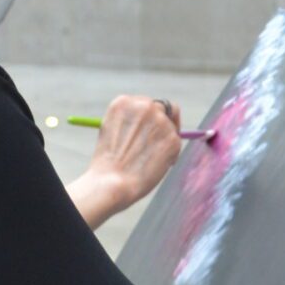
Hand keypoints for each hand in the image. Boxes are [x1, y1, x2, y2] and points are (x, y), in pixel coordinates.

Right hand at [70, 95, 187, 225]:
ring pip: (171, 127)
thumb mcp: (111, 132)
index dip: (148, 118)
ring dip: (165, 140)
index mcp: (124, 102)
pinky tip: (155, 166)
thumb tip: (150, 124)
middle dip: (163, 123)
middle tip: (159, 141)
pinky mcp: (173, 138)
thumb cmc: (107, 164)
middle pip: (164, 108)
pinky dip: (170, 154)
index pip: (145, 103)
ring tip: (149, 160)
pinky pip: (176, 143)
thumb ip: (130, 122)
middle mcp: (144, 106)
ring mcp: (160, 121)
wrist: (111, 182)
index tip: (147, 131)